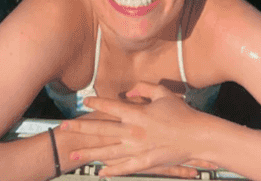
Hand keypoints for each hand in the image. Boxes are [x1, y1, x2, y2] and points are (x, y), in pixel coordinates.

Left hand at [60, 82, 218, 177]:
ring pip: (107, 151)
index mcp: (138, 113)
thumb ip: (146, 88)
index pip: (111, 106)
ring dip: (89, 153)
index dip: (97, 103)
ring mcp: (137, 149)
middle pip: (101, 129)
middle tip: (64, 126)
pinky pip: (124, 167)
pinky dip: (111, 171)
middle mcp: (133, 131)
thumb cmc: (182, 113)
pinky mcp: (144, 162)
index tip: (85, 102)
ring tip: (73, 154)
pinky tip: (100, 172)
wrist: (197, 136)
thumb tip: (130, 91)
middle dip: (81, 128)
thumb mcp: (165, 94)